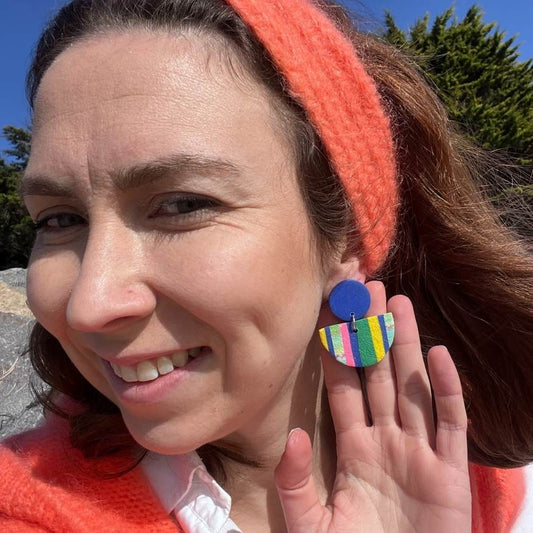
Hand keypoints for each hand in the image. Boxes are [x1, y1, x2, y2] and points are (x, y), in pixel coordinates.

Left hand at [275, 281, 470, 531]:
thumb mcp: (311, 523)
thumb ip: (296, 481)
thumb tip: (295, 435)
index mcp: (354, 447)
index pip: (344, 386)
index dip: (337, 350)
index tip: (330, 314)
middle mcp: (387, 440)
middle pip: (379, 374)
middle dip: (373, 332)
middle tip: (367, 290)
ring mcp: (420, 452)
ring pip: (412, 387)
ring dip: (406, 345)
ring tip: (398, 304)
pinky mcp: (450, 472)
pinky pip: (450, 423)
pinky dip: (447, 390)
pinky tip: (437, 354)